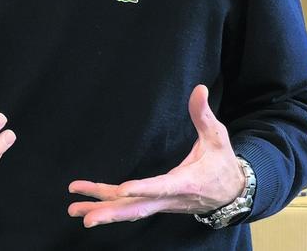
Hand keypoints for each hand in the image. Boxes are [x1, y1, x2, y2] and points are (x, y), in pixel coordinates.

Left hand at [67, 84, 245, 226]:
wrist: (232, 193)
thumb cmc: (223, 163)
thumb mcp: (217, 137)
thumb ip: (203, 114)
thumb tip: (198, 89)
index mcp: (186, 182)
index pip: (162, 186)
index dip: (144, 189)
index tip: (124, 189)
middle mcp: (170, 198)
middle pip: (138, 208)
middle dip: (112, 212)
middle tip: (86, 217)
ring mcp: (160, 203)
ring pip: (128, 210)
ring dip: (102, 210)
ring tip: (74, 210)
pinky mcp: (154, 203)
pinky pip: (128, 206)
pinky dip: (107, 206)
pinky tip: (85, 206)